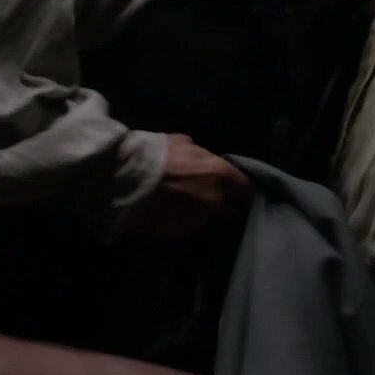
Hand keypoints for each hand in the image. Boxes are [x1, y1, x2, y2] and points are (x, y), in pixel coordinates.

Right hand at [124, 133, 251, 238]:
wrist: (127, 177)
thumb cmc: (156, 154)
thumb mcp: (182, 142)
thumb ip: (199, 154)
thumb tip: (202, 156)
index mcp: (220, 174)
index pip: (246, 187)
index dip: (244, 189)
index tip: (241, 191)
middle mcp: (216, 200)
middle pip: (229, 207)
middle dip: (223, 203)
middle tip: (208, 197)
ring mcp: (199, 219)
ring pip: (205, 217)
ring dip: (198, 211)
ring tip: (180, 202)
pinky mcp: (180, 232)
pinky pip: (186, 225)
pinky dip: (180, 219)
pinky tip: (167, 211)